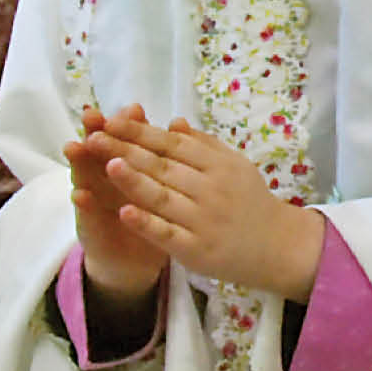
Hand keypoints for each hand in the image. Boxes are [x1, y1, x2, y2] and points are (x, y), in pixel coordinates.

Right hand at [63, 103, 172, 305]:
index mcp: (128, 171)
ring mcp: (97, 207)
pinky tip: (80, 196)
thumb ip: (165, 157)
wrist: (135, 262)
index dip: (129, 126)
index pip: (128, 143)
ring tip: (74, 146)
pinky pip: (88, 219)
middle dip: (97, 134)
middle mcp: (108, 184)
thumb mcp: (162, 188)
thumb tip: (178, 122)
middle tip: (91, 115)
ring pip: (87, 180)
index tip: (132, 107)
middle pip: (102, 155)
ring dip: (80, 164)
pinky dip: (84, 207)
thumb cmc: (152, 218)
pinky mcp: (92, 232)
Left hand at [91, 114, 328, 299]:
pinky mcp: (197, 250)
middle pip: (163, 166)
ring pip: (163, 197)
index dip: (140, 132)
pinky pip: (167, 234)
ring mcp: (204, 220)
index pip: (173, 144)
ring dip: (134, 181)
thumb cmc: (249, 202)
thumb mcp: (235, 167)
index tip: (110, 120)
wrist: (278, 246)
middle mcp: (212, 189)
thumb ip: (204, 145)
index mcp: (220, 165)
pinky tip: (124, 212)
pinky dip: (146, 223)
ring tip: (108, 165)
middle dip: (126, 150)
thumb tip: (172, 122)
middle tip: (93, 137)